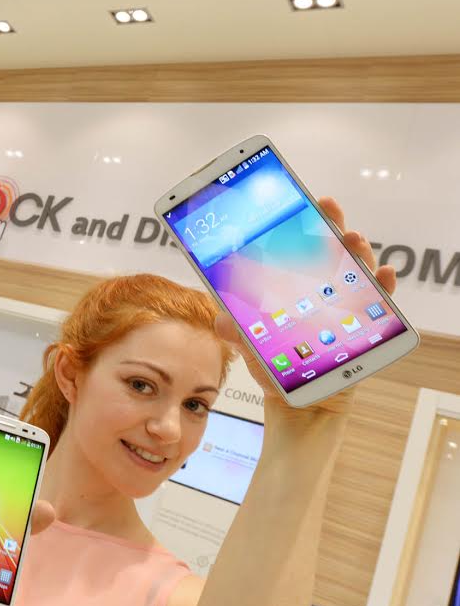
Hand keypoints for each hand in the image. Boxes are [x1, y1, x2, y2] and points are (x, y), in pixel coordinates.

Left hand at [214, 196, 397, 421]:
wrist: (300, 403)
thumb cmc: (276, 368)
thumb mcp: (252, 348)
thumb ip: (239, 332)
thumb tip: (222, 320)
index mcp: (291, 289)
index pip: (296, 250)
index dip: (298, 225)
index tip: (298, 202)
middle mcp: (321, 292)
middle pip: (328, 252)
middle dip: (329, 226)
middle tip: (327, 207)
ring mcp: (343, 306)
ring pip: (355, 270)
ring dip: (356, 251)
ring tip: (353, 238)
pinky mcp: (363, 326)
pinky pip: (379, 303)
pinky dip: (383, 287)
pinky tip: (383, 274)